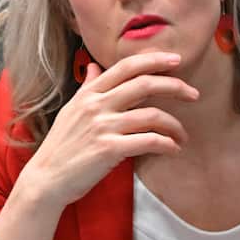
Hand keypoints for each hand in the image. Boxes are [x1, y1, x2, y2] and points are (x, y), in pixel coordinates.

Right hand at [20, 52, 198, 208]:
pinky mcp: (108, 150)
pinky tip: (173, 148)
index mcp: (89, 93)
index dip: (154, 60)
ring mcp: (102, 127)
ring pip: (152, 115)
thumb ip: (87, 87)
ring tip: (182, 135)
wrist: (46, 180)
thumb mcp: (71, 111)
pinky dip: (167, 144)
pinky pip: (149, 141)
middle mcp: (96, 105)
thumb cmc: (61, 147)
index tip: (176, 60)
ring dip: (175, 125)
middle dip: (175, 86)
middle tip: (193, 94)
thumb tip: (95, 65)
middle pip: (145, 84)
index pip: (126, 66)